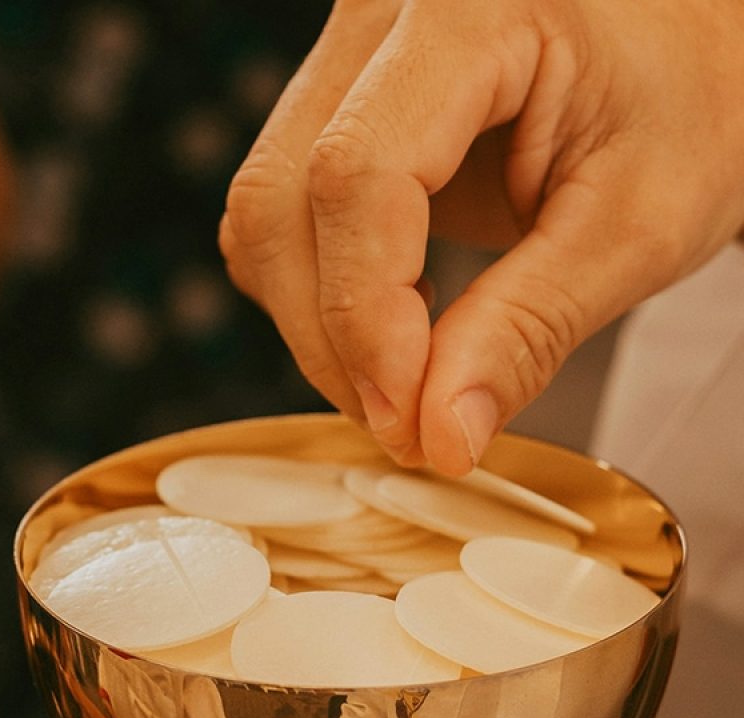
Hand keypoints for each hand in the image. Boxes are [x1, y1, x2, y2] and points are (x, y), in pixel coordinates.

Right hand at [220, 0, 743, 474]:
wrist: (689, 46)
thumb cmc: (693, 99)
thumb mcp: (637, 224)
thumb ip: (529, 329)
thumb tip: (440, 432)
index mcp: (467, 10)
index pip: (357, 175)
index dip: (367, 317)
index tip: (408, 420)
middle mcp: (382, 16)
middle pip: (284, 199)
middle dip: (333, 340)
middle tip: (406, 425)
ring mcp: (353, 59)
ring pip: (267, 212)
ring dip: (320, 322)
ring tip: (405, 379)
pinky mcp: (346, 106)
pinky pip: (283, 210)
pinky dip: (321, 290)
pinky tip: (391, 322)